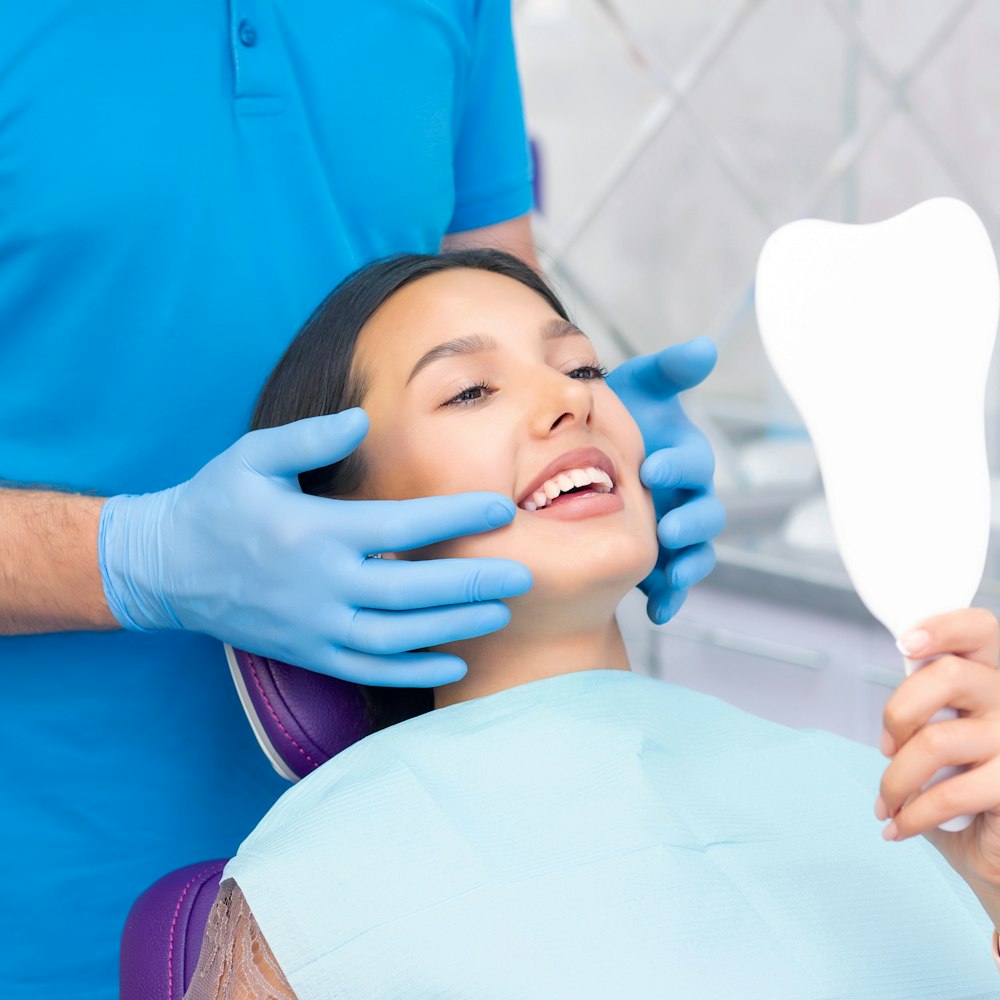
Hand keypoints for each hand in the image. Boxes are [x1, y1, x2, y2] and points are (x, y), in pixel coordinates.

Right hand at [98, 409, 531, 686]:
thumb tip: (363, 419)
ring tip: (500, 613)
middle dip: (472, 583)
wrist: (166, 568)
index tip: (502, 508)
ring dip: (453, 628)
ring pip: (397, 637)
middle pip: (411, 591)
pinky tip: (455, 663)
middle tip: (524, 573)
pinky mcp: (308, 653)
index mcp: (313, 532)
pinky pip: (369, 669)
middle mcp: (319, 585)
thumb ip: (309, 436)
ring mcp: (314, 627)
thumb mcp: (252, 456)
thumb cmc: (215, 502)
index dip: (457, 517)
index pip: (401, 526)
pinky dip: (414, 670)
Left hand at [607, 338, 725, 623]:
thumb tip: (705, 348)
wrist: (576, 458)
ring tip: (670, 575)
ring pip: (694, 553)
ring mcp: (671, 533)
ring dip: (688, 565)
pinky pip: (671, 584)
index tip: (653, 466)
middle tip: (667, 525)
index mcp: (682, 458)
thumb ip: (667, 371)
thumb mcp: (635, 390)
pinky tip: (656, 610)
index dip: (680, 465)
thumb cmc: (613, 418)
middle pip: (705, 514)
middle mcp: (684, 497)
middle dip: (690, 521)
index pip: (694, 463)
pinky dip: (670, 598)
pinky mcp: (656, 563)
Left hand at [876, 608, 999, 892]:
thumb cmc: (962, 788)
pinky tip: (900, 827)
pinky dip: (914, 814)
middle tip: (886, 746)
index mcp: (994, 678)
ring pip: (937, 740)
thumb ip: (929, 707)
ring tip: (886, 802)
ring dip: (895, 778)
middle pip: (949, 675)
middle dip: (899, 711)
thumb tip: (896, 697)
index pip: (982, 630)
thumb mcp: (943, 737)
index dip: (944, 628)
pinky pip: (951, 793)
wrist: (994, 854)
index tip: (905, 645)